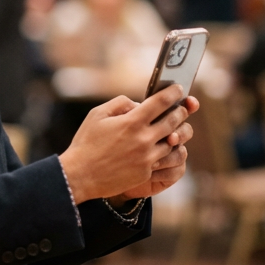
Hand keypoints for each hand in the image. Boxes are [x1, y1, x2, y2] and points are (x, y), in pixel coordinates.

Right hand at [58, 86, 194, 203]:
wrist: (80, 175)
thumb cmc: (86, 143)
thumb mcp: (97, 114)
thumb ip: (120, 103)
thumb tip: (138, 104)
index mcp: (131, 122)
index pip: (160, 102)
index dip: (172, 93)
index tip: (178, 89)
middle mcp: (143, 139)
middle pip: (172, 121)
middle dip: (181, 112)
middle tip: (184, 107)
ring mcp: (146, 158)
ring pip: (173, 142)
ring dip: (177, 133)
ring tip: (176, 128)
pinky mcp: (146, 172)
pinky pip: (163, 159)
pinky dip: (166, 151)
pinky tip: (164, 146)